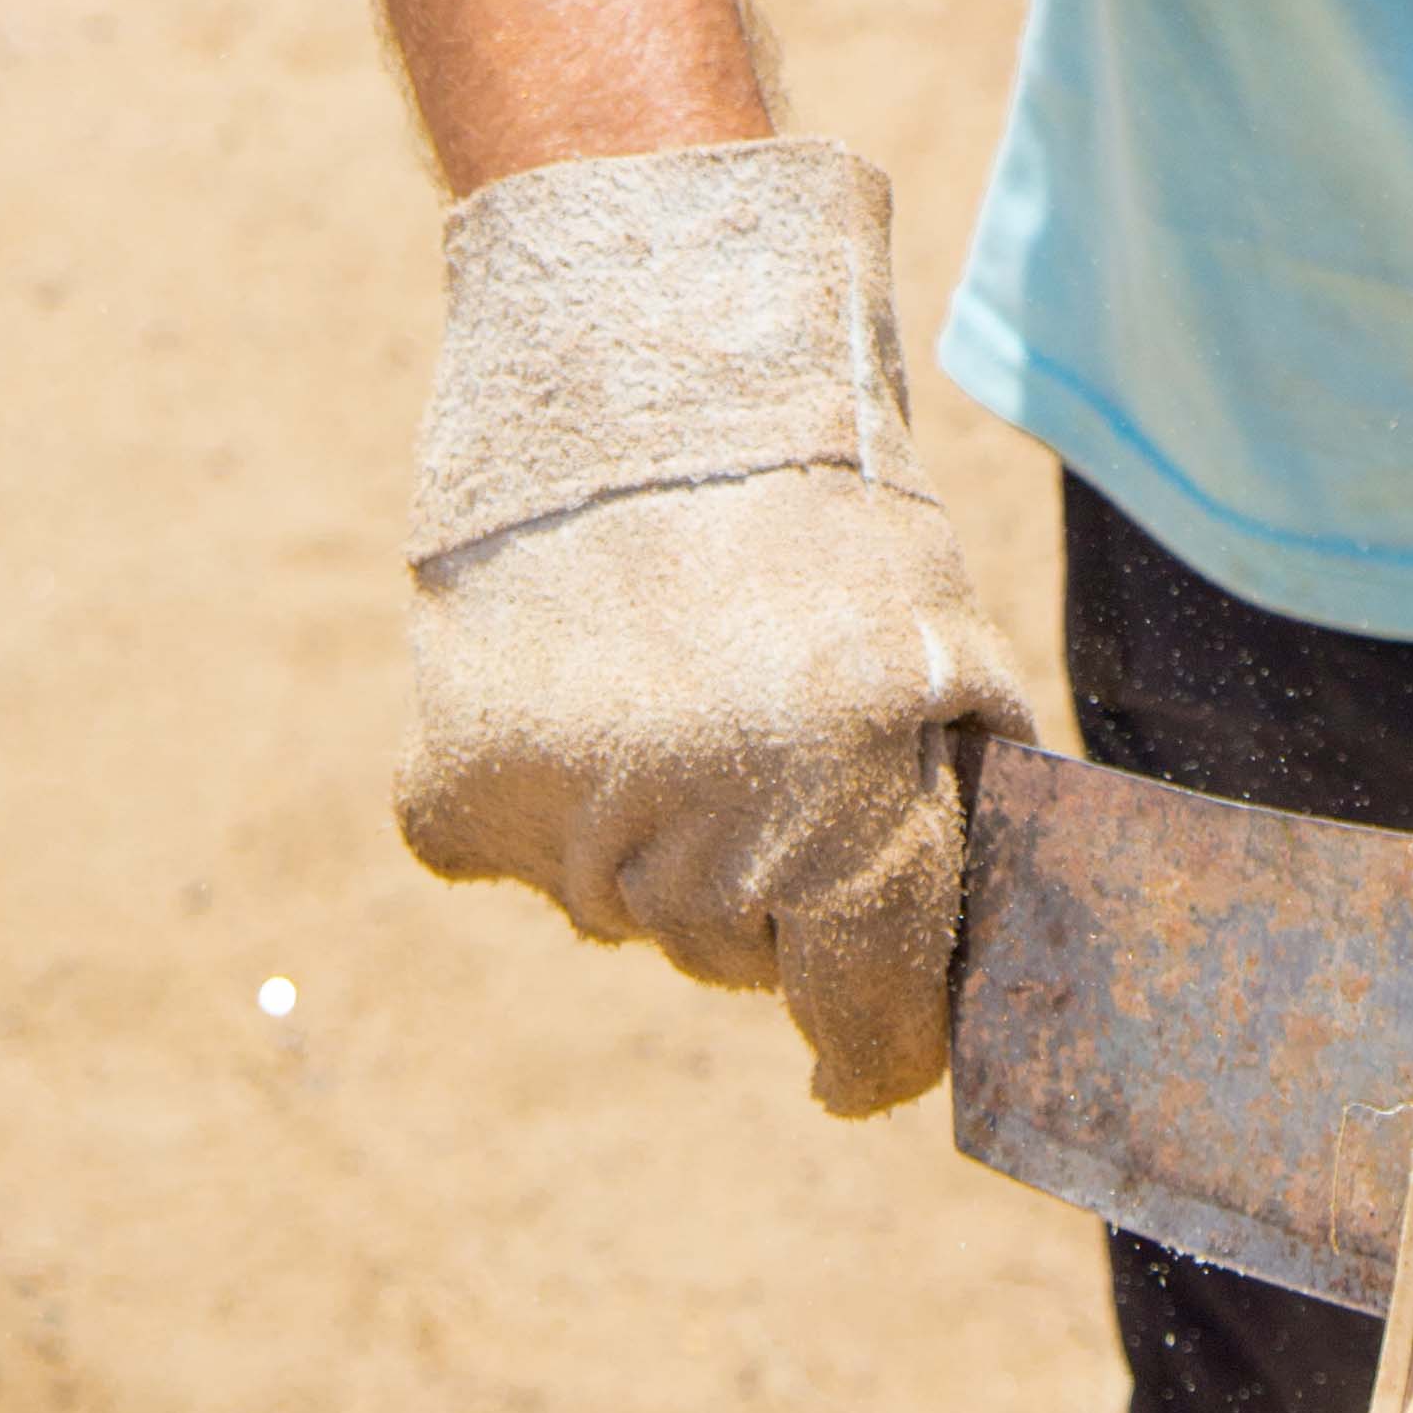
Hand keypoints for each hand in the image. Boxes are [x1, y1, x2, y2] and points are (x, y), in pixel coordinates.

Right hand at [397, 140, 1038, 1116]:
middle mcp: (703, 851)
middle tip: (770, 731)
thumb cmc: (823, 505)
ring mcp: (565, 835)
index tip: (866, 1052)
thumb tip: (960, 960)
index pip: (865, 1026)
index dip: (879, 1046)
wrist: (639, 360)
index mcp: (847, 819)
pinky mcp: (452, 806)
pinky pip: (520, 854)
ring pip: (624, 909)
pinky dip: (548, 791)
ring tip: (673, 672)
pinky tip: (578, 674)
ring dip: (657, 830)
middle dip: (769, 883)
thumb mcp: (943, 644)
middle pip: (738, 959)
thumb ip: (953, 809)